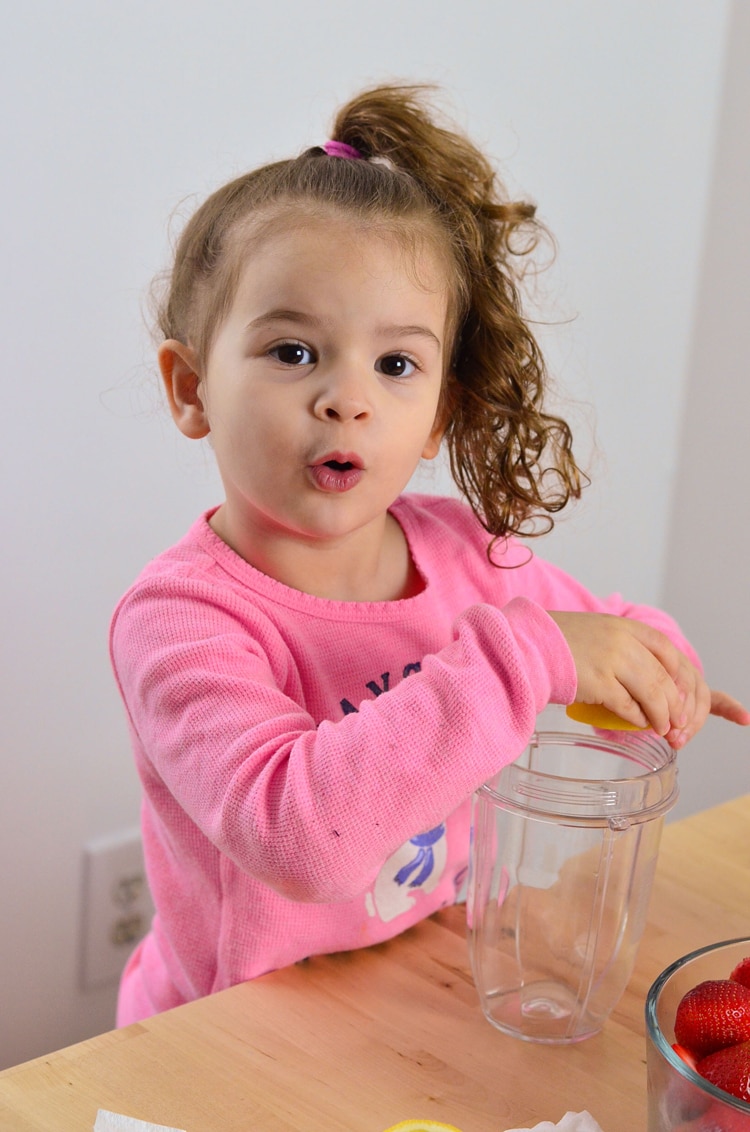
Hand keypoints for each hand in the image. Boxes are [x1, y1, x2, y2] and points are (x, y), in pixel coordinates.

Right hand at [548, 612, 749, 748]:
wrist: (527, 644)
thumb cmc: (556, 641)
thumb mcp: (597, 630)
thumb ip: (622, 644)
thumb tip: (646, 677)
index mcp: (625, 626)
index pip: (668, 651)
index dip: (680, 676)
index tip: (682, 695)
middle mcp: (623, 641)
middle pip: (664, 677)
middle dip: (676, 704)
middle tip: (679, 722)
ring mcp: (612, 661)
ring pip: (653, 694)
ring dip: (661, 716)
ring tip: (663, 730)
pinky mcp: (599, 683)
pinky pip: (629, 706)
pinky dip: (638, 719)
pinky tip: (639, 724)